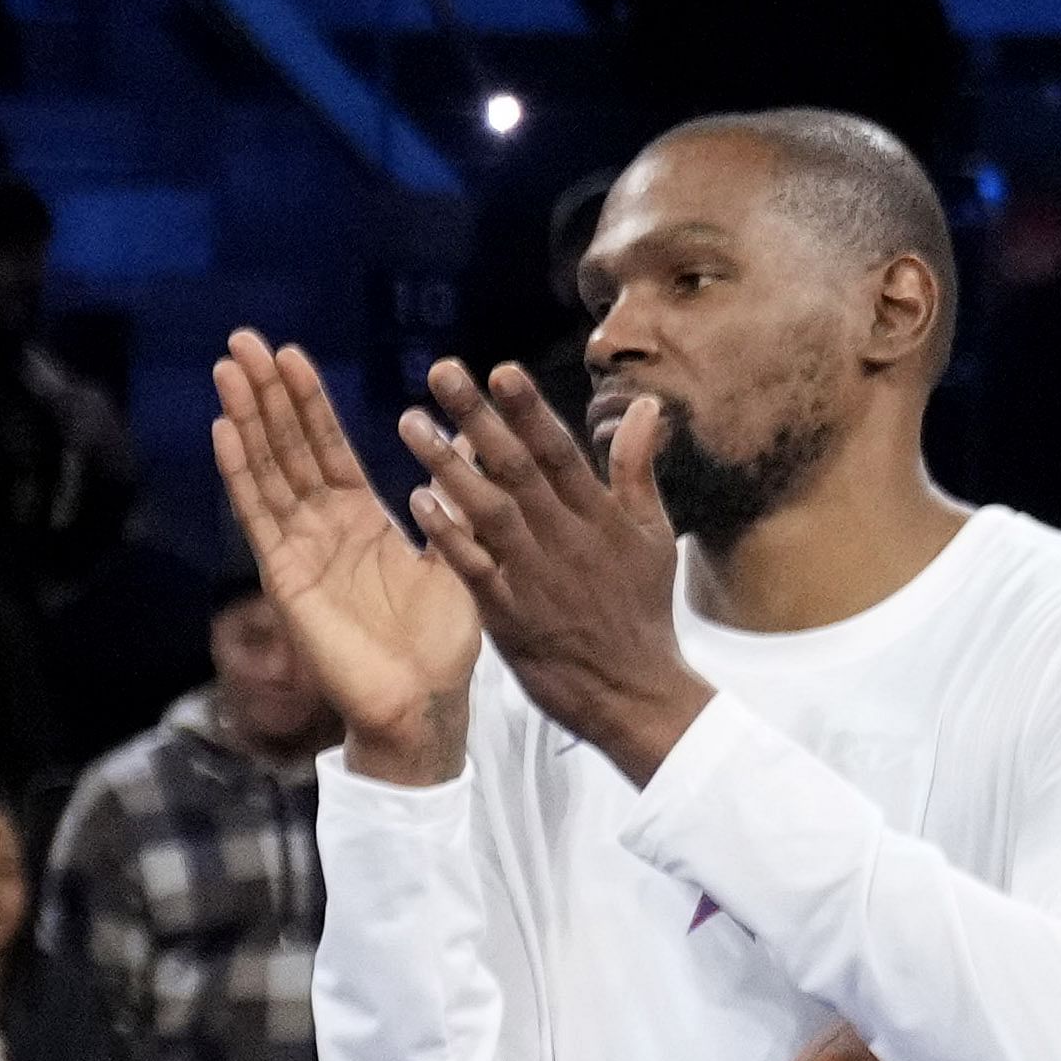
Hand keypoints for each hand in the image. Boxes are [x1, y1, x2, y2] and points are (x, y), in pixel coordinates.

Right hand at [204, 327, 483, 779]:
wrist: (423, 703)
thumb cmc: (443, 643)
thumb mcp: (463, 555)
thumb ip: (457, 502)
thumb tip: (473, 447)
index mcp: (361, 522)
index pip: (326, 448)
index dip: (308, 402)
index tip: (289, 354)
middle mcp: (322, 530)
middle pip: (287, 447)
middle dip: (267, 394)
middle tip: (243, 340)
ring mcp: (298, 551)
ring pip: (268, 470)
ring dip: (248, 417)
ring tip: (230, 367)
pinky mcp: (285, 576)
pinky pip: (260, 514)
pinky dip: (241, 471)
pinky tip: (225, 430)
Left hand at [395, 356, 706, 778]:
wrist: (629, 690)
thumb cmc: (639, 608)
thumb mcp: (651, 535)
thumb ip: (638, 469)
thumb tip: (645, 406)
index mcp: (600, 515)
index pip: (559, 450)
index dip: (528, 409)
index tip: (499, 370)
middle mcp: (565, 537)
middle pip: (517, 467)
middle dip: (478, 417)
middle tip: (440, 372)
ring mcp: (534, 574)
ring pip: (488, 508)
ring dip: (448, 463)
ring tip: (409, 422)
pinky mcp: (507, 611)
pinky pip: (472, 566)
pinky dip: (447, 533)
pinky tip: (417, 499)